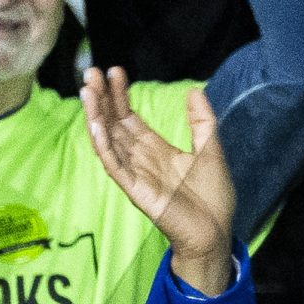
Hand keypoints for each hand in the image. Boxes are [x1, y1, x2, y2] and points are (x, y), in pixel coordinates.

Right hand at [83, 67, 237, 294]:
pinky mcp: (135, 190)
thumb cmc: (213, 197)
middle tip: (91, 72)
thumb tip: (194, 90)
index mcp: (156, 150)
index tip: (115, 72)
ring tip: (87, 90)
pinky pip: (114, 165)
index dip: (120, 96)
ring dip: (96, 116)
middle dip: (102, 99)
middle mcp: (141, 159)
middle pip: (114, 124)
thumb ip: (202, 121)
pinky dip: (103, 145)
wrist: (216, 232)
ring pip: (108, 141)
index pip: (129, 118)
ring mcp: (136, 174)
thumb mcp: (211, 149)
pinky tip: (95, 124)